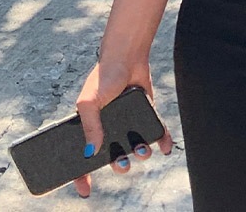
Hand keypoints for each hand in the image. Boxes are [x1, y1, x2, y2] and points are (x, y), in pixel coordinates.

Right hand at [72, 54, 172, 197]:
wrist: (128, 55)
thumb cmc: (104, 75)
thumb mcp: (89, 101)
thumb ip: (90, 126)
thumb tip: (91, 152)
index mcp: (92, 125)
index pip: (84, 155)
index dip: (82, 174)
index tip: (85, 189)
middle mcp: (110, 126)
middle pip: (112, 155)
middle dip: (119, 165)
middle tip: (123, 165)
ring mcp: (128, 121)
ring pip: (134, 147)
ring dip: (140, 154)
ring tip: (143, 151)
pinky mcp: (145, 113)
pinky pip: (154, 132)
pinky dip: (160, 141)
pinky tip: (164, 147)